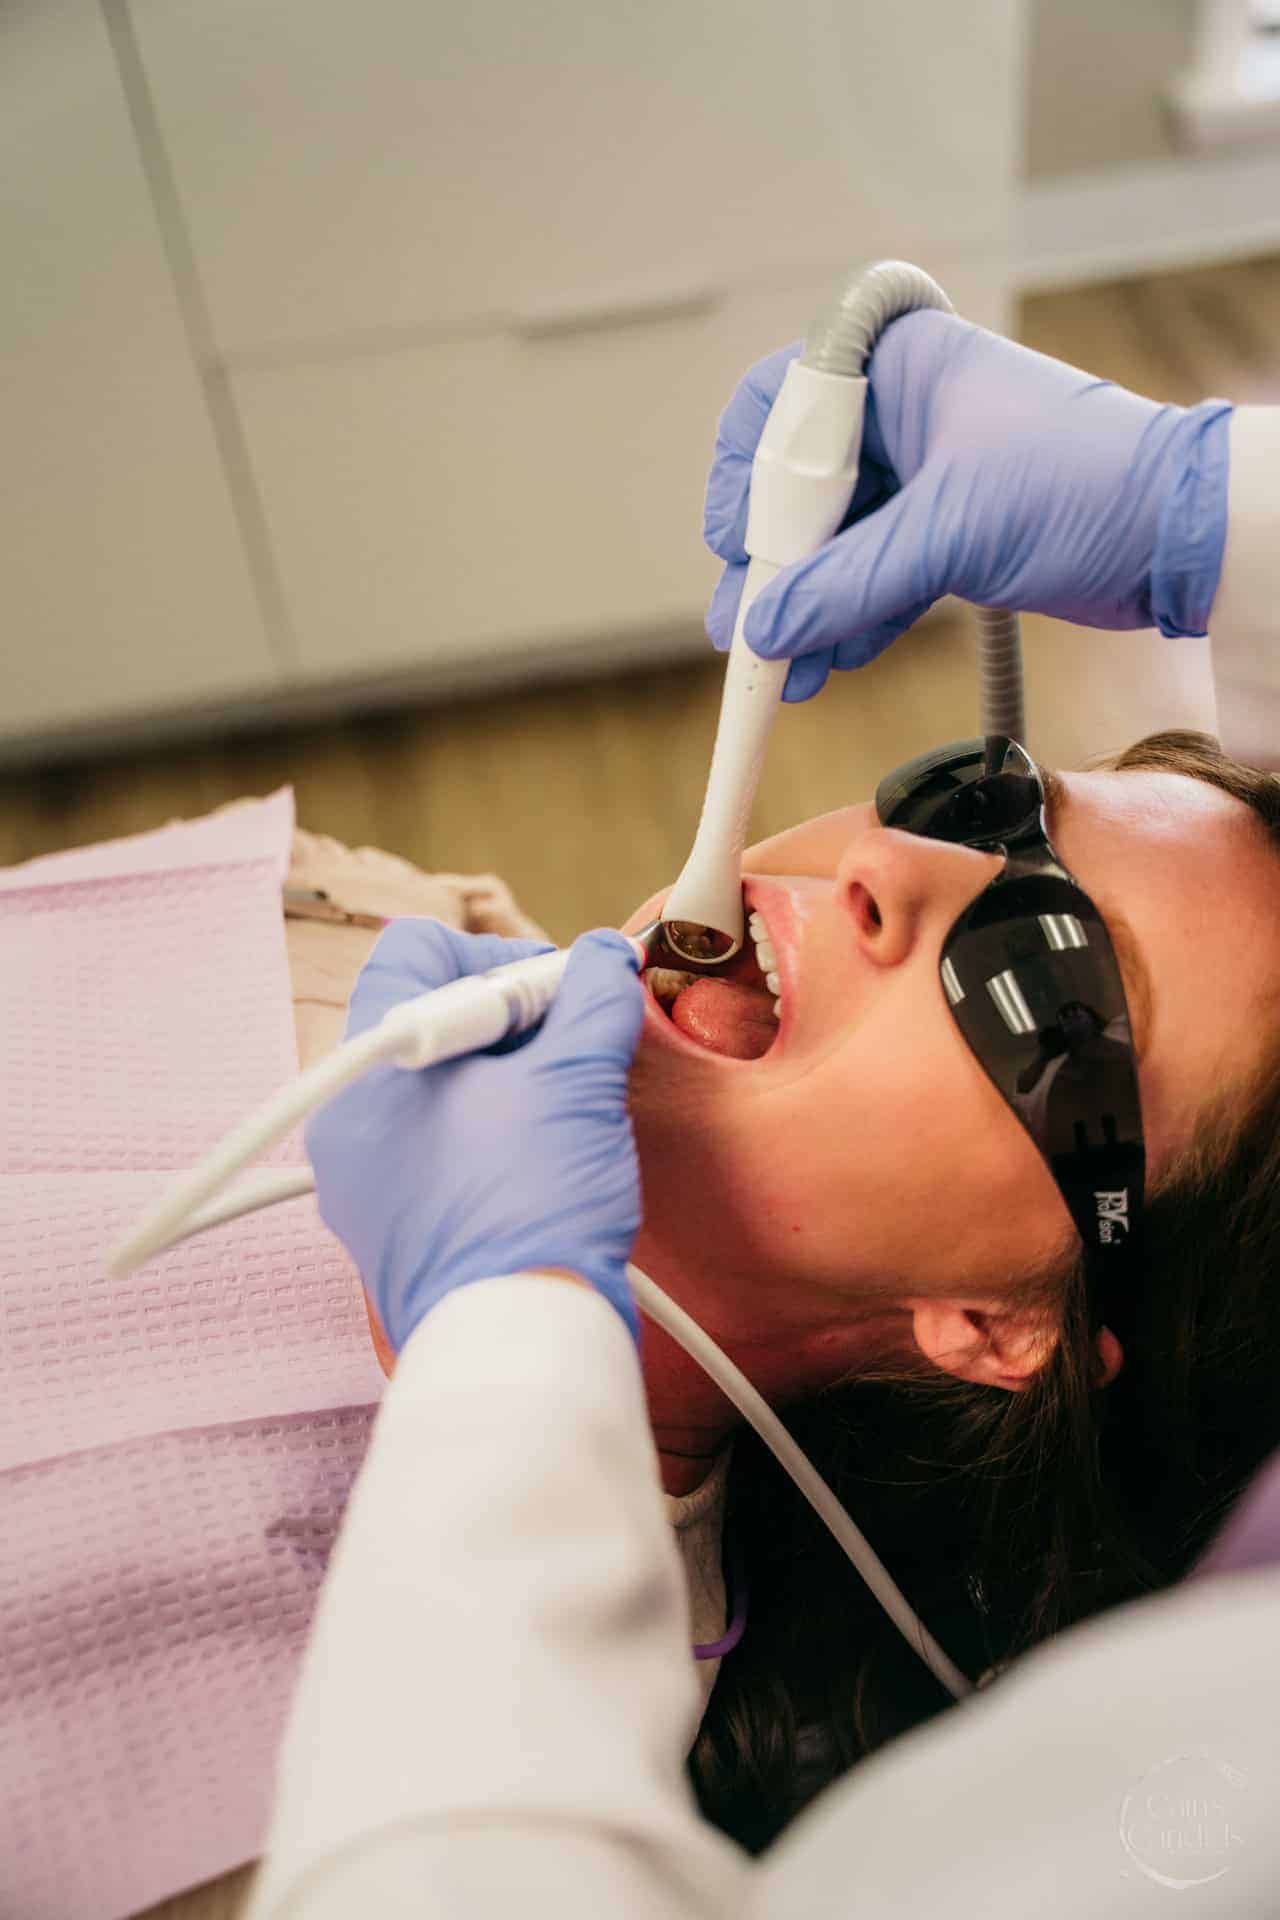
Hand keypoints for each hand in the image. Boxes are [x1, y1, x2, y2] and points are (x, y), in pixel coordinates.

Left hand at [305, 920, 644, 1349]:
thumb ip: (594, 999)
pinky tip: (541, 1159)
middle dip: (510, 1021)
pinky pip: (432, 1151)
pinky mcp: (390, 1230)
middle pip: (426, 1018)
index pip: (415, 949)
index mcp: (372, 1063)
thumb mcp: (579, 1081)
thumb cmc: (532, 1209)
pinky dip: (485, 1136)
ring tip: (563, 1108)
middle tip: (571, 1049)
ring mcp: (362, 1181)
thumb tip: (606, 959)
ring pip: (434, 1088)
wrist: (515, 1344)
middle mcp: (347, 1119)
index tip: (556, 994)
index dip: (497, 956)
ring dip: (504, 1078)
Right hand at [705, 310, 1231, 701]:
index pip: (778, 404)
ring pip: (832, 539)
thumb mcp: (951, 534)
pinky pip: (871, 571)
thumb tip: (764, 629)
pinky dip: (849, 615)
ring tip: (784, 669)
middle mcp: (900, 410)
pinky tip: (828, 660)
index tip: (739, 545)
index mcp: (895, 365)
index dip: (746, 478)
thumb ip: (848, 584)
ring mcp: (922, 472)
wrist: (1180, 532)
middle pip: (795, 485)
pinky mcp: (944, 529)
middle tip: (747, 629)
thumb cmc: (1085, 484)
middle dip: (772, 564)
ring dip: (807, 604)